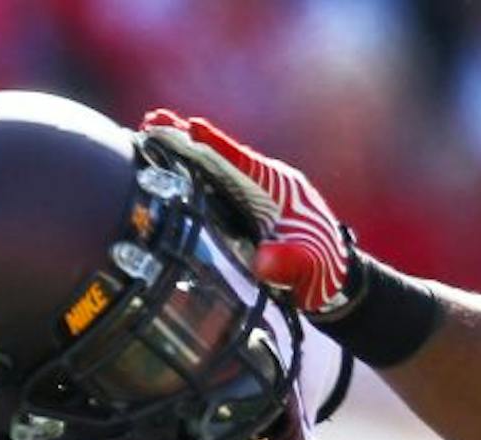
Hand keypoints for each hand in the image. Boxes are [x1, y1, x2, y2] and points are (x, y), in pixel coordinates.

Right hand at [139, 109, 351, 311]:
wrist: (333, 278)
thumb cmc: (322, 270)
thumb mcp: (309, 268)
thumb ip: (288, 264)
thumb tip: (263, 262)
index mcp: (280, 188)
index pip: (244, 162)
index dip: (218, 146)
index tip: (193, 127)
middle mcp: (264, 183)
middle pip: (221, 156)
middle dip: (188, 139)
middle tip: (153, 120)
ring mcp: (251, 193)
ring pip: (212, 164)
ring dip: (182, 148)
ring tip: (147, 129)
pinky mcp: (242, 205)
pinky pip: (211, 181)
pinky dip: (187, 168)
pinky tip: (161, 161)